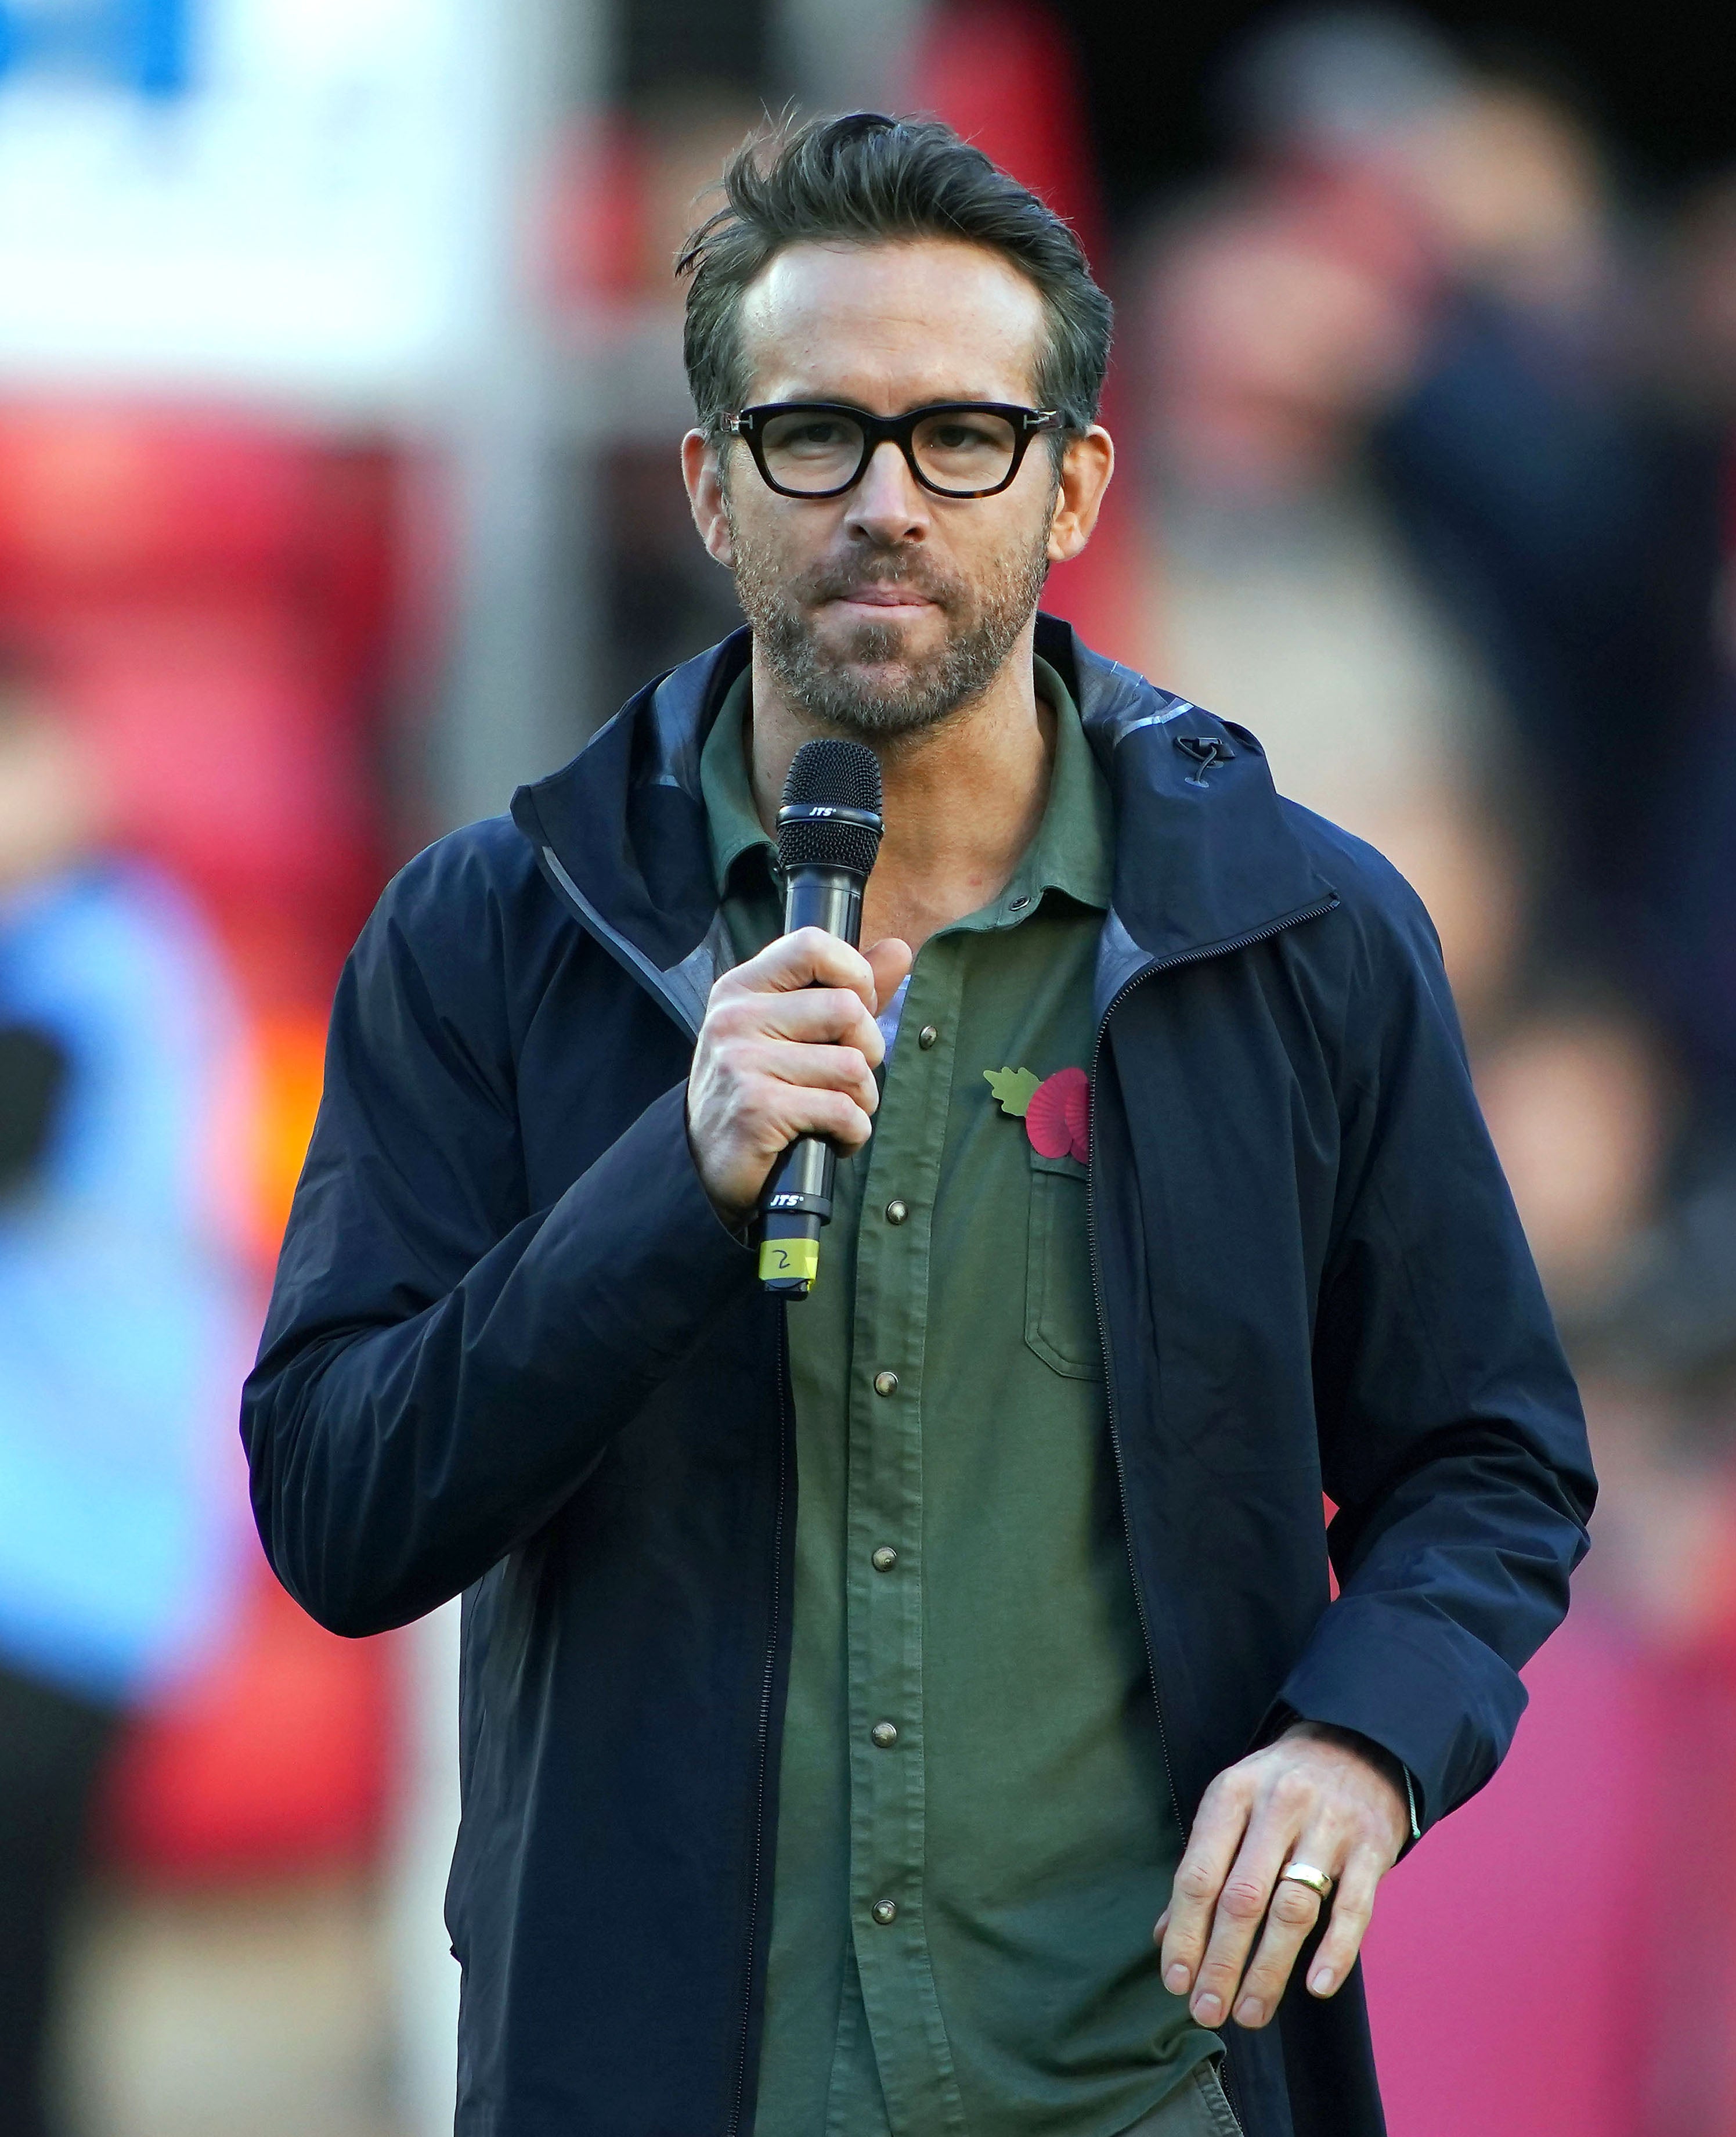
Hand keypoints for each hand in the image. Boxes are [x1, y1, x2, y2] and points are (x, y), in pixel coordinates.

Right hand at [687, 928, 912, 1226]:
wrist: (711, 1167)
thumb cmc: (762, 1092)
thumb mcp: (793, 1031)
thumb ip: (846, 989)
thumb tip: (899, 949)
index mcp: (742, 988)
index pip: (811, 945)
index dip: (854, 975)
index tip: (856, 1010)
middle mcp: (735, 1017)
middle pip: (846, 1009)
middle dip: (868, 1051)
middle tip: (848, 1078)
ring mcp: (742, 1062)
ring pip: (852, 1066)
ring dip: (863, 1099)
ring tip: (839, 1112)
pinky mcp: (756, 1108)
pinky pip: (842, 1110)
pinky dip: (854, 1132)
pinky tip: (834, 1138)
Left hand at [1154, 1722, 1408, 2031]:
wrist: (1356, 1744)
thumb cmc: (1280, 1789)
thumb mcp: (1233, 1807)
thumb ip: (1203, 1868)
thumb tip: (1163, 1936)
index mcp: (1232, 1794)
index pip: (1199, 1874)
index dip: (1184, 1932)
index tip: (1176, 1982)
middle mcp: (1278, 1807)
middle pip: (1243, 1898)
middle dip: (1221, 1962)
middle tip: (1207, 2012)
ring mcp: (1328, 1827)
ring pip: (1293, 1909)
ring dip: (1269, 1970)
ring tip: (1250, 2012)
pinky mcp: (1372, 1847)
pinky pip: (1353, 1907)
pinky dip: (1335, 1951)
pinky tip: (1316, 1987)